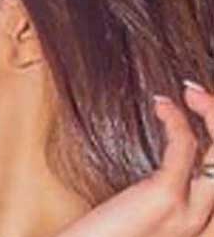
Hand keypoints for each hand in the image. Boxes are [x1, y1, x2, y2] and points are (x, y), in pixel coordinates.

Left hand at [57, 81, 213, 236]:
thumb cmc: (111, 236)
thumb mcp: (150, 215)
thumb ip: (169, 196)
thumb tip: (177, 163)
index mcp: (206, 228)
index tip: (208, 114)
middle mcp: (209, 227)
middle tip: (199, 94)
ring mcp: (191, 216)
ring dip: (212, 112)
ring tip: (191, 91)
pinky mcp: (165, 199)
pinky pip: (184, 147)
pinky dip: (176, 119)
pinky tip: (162, 105)